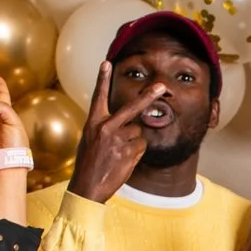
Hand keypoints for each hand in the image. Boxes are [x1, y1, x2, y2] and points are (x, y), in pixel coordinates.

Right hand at [74, 61, 166, 202]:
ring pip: (138, 132)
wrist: (87, 187)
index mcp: (93, 123)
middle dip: (148, 96)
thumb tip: (128, 123)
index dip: (102, 79)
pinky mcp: (129, 152)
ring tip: (118, 154)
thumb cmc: (89, 163)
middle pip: (132, 108)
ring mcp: (119, 140)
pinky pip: (141, 146)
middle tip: (162, 86)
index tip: (106, 63)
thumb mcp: (90, 140)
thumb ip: (105, 127)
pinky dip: (136, 152)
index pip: (99, 97)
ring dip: (133, 141)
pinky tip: (123, 160)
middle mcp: (106, 128)